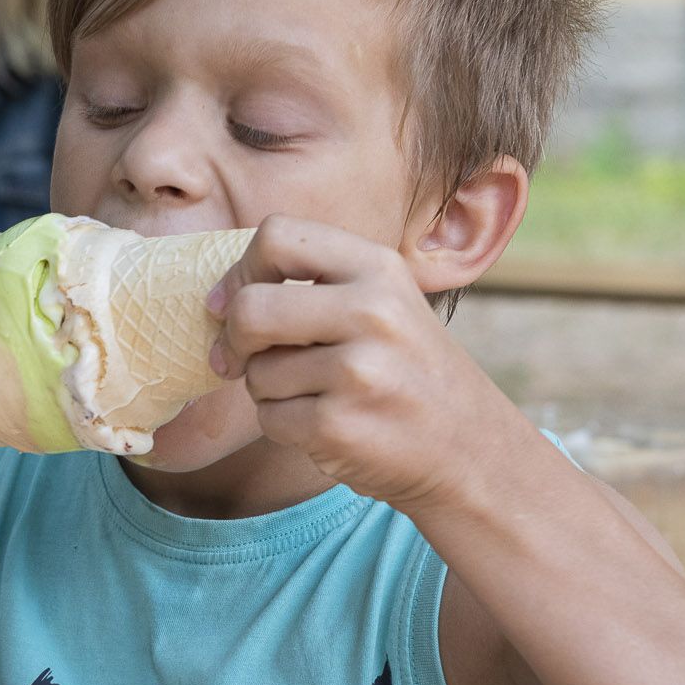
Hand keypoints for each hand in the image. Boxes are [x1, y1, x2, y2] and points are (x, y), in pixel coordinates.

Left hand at [208, 215, 531, 511]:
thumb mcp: (381, 304)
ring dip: (268, 391)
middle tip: (244, 358)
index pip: (277, 235)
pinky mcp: (339, 426)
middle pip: (250, 308)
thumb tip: (217, 301)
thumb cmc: (405, 371)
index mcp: (378, 268)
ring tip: (318, 396)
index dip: (242, 270)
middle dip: (236, 339)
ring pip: (257, 372)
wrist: (467, 449)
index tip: (233, 301)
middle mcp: (372, 312)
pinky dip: (284, 426)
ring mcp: (358, 372)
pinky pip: (269, 419)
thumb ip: (314, 286)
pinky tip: (326, 425)